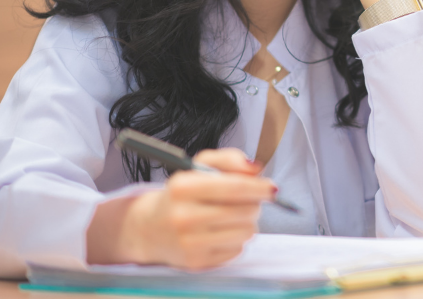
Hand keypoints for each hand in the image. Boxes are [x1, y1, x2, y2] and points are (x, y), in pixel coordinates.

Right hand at [87, 148, 272, 269]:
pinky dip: (235, 240)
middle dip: (255, 204)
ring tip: (232, 217)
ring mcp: (189, 243)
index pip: (234, 187)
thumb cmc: (181, 194)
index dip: (259, 187)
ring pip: (246, 232)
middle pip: (245, 211)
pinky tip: (220, 233)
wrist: (150, 228)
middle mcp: (183, 216)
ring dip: (247, 223)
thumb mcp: (199, 166)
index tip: (272, 188)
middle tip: (249, 202)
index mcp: (182, 187)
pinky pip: (237, 250)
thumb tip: (256, 167)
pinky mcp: (196, 262)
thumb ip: (229, 159)